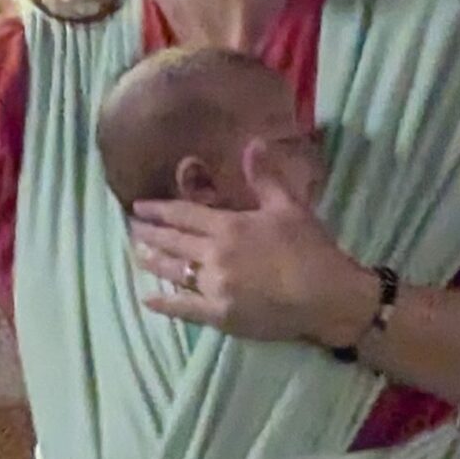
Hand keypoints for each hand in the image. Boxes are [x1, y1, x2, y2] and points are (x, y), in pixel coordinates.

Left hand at [129, 141, 376, 346]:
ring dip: (153, 262)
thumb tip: (252, 143)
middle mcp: (214, 255)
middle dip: (149, 234)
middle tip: (131, 229)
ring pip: (174, 271)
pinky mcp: (219, 315)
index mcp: (229, 226)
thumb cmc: (312, 249)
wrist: (328, 296)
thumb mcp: (290, 206)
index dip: (159, 210)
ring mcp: (214, 287)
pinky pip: (183, 309)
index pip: (184, 214)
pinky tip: (147, 299)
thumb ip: (265, 177)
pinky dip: (163, 303)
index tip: (138, 207)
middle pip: (173, 241)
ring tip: (137, 255)